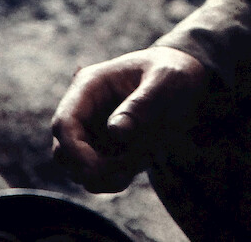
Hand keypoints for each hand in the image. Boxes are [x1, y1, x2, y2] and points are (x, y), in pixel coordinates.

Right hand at [49, 45, 209, 192]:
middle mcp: (84, 112)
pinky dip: (121, 177)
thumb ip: (142, 104)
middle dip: (94, 169)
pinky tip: (146, 156)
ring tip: (147, 154)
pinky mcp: (104, 150)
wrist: (186, 83)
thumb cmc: (174, 74)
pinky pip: (101, 176)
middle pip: (64, 153)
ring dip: (111, 175)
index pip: (64, 123)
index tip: (98, 168)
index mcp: (90, 86)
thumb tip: (116, 131)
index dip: (74, 151)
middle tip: (132, 165)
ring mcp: (92, 133)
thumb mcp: (166, 81)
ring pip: (81, 170)